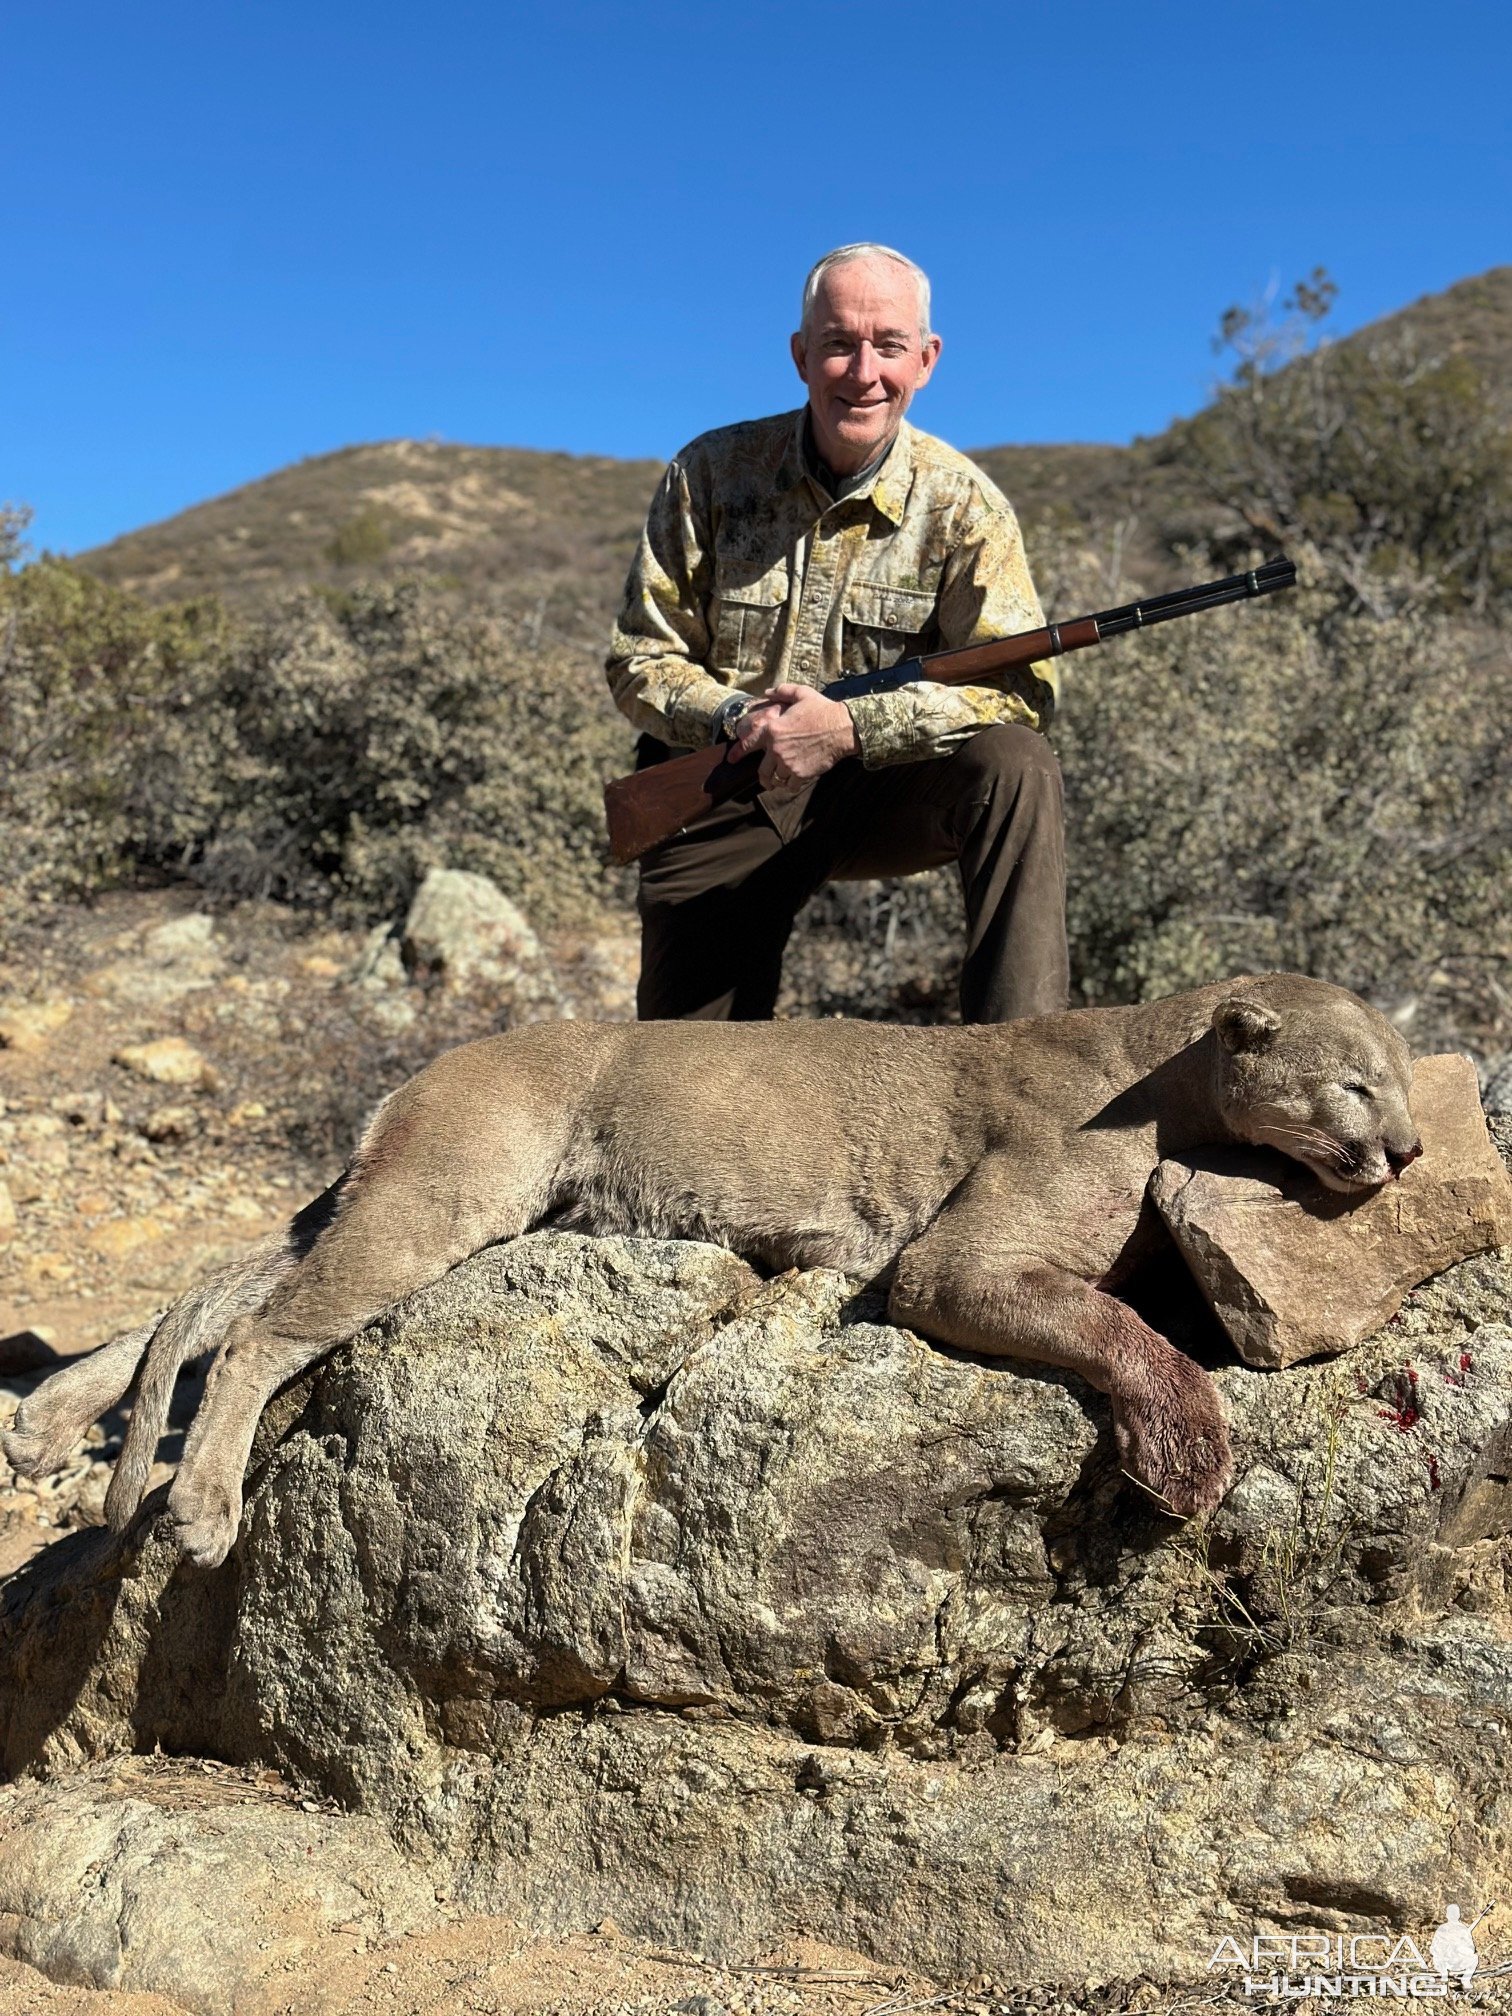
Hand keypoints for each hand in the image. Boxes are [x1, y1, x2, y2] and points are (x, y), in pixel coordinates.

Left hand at [733, 684, 859, 788]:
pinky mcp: (801, 774)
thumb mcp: (801, 693)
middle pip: (762, 771)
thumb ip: (781, 692)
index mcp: (773, 729)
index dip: (738, 753)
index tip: (732, 760)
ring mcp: (788, 763)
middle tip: (765, 780)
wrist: (842, 728)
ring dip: (778, 780)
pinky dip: (791, 785)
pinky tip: (794, 782)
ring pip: (776, 779)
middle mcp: (777, 748)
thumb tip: (767, 691)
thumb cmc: (822, 710)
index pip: (748, 744)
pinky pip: (790, 786)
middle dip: (763, 777)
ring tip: (782, 780)